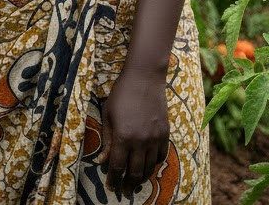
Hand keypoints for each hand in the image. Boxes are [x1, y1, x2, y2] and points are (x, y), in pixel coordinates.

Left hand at [99, 66, 169, 196]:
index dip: (113, 179)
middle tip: (123, 190)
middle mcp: (140, 141)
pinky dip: (154, 164)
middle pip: (135, 171)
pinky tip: (148, 166)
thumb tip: (102, 161)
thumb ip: (106, 139)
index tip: (111, 187)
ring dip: (141, 177)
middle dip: (127, 184)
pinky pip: (161, 156)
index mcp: (123, 136)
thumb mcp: (108, 115)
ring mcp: (155, 138)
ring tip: (134, 182)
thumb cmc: (121, 94)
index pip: (117, 166)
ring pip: (149, 167)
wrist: (144, 78)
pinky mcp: (165, 133)